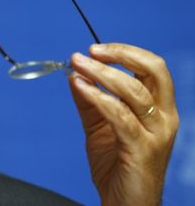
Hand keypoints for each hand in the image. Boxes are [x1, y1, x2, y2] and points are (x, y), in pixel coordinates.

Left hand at [68, 43, 178, 205]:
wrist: (124, 205)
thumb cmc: (116, 165)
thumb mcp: (99, 126)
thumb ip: (89, 101)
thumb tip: (74, 73)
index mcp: (159, 109)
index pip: (152, 68)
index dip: (125, 52)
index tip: (94, 49)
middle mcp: (164, 118)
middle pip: (154, 71)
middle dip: (121, 55)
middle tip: (89, 51)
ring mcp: (156, 134)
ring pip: (134, 91)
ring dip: (102, 73)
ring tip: (77, 65)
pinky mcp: (141, 149)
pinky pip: (119, 116)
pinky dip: (98, 97)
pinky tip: (79, 86)